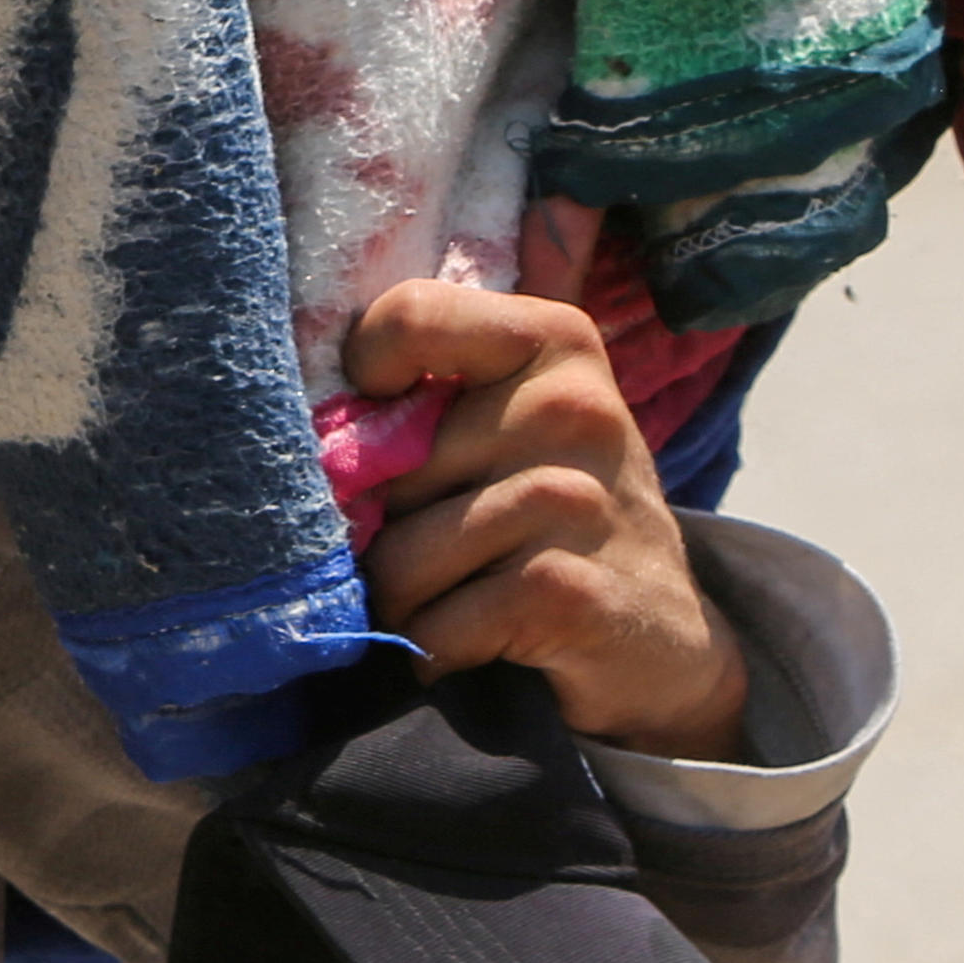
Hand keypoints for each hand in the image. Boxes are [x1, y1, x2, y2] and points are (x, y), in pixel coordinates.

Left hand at [344, 278, 746, 760]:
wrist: (661, 635)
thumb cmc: (552, 515)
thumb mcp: (508, 426)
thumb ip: (425, 397)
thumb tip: (302, 424)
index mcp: (552, 339)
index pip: (409, 315)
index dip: (366, 375)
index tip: (384, 420)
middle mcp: (574, 406)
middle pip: (388, 465)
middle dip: (384, 525)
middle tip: (436, 546)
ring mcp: (578, 500)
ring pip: (402, 554)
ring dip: (405, 597)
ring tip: (453, 598)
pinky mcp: (568, 593)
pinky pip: (436, 623)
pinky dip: (435, 647)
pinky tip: (475, 642)